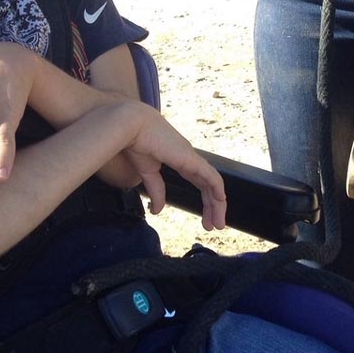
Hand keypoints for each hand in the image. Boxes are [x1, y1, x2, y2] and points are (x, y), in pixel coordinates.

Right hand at [120, 104, 226, 231]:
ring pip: (213, 184)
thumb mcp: (148, 172)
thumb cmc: (137, 143)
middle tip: (214, 226)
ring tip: (217, 223)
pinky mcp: (190, 159)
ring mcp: (192, 159)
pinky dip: (218, 189)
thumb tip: (157, 211)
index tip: (205, 218)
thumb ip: (156, 190)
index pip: (200, 183)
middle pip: (209, 186)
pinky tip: (221, 202)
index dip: (205, 200)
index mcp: (180, 160)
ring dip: (217, 204)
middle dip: (213, 207)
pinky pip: (211, 176)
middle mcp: (190, 160)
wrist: (132, 126)